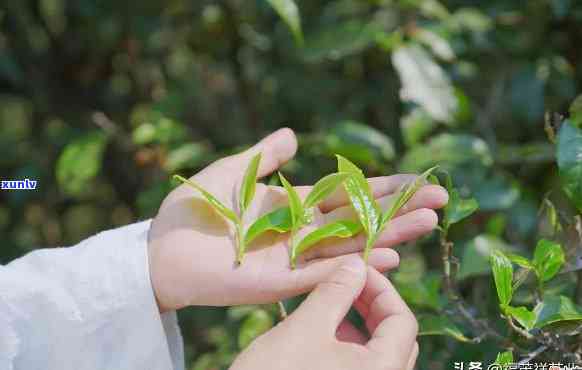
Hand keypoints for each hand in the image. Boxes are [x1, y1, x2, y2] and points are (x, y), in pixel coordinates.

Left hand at [148, 128, 447, 310]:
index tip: (418, 179)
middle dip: (400, 210)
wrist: (162, 248)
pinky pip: (326, 273)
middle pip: (360, 219)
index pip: (348, 193)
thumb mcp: (232, 172)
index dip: (383, 187)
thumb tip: (293, 134)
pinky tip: (390, 255)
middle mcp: (302, 232)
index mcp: (294, 206)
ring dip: (391, 234)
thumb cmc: (192, 210)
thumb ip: (264, 156)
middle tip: (441, 201)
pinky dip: (358, 264)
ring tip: (429, 222)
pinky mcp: (282, 282)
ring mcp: (295, 258)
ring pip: (352, 245)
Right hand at [231, 259, 418, 369]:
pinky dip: (346, 345)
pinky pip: (359, 368)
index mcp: (383, 369)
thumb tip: (357, 264)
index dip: (382, 289)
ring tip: (329, 304)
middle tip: (346, 283)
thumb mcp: (306, 327)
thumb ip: (336, 291)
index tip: (356, 270)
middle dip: (371, 305)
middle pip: (395, 338)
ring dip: (358, 324)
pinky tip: (320, 333)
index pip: (403, 321)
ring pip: (376, 353)